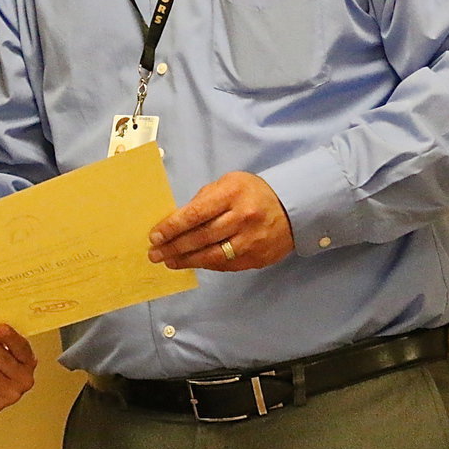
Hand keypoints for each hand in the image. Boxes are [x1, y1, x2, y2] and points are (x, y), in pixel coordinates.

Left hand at [148, 171, 293, 270]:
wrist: (294, 207)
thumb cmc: (252, 192)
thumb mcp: (228, 184)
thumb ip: (204, 200)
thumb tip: (177, 220)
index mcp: (232, 194)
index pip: (196, 213)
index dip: (173, 227)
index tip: (155, 236)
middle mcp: (242, 218)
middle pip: (202, 237)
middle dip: (174, 247)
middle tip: (154, 254)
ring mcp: (251, 240)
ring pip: (212, 255)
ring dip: (186, 260)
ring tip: (168, 261)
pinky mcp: (257, 258)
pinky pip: (226, 265)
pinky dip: (206, 265)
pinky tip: (191, 263)